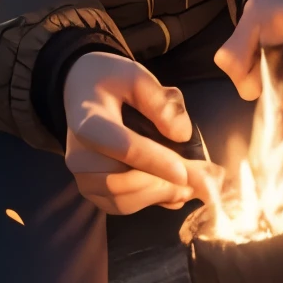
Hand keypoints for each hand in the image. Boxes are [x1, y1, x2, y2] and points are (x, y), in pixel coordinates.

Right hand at [63, 52, 218, 215]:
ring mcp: (83, 177)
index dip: (156, 162)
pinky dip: (150, 203)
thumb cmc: (110, 81)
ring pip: (123, 199)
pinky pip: (121, 206)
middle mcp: (79, 155)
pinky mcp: (91, 190)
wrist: (80, 90)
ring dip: (160, 196)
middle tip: (203, 180)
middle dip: (164, 184)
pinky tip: (174, 192)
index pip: (124, 147)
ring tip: (192, 185)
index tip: (186, 173)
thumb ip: (160, 101)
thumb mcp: (137, 76)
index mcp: (89, 121)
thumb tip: (181, 135)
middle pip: (122, 181)